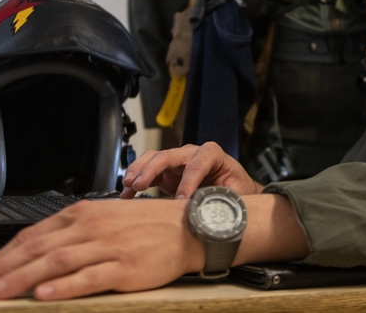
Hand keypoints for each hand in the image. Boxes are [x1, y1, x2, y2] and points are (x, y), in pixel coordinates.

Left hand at [0, 197, 200, 299]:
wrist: (186, 228)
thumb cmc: (148, 226)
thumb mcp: (106, 219)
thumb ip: (74, 233)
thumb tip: (40, 251)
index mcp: (84, 213)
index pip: (34, 234)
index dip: (4, 255)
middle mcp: (91, 227)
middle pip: (38, 249)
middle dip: (4, 269)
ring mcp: (107, 247)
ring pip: (56, 263)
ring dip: (23, 278)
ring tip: (0, 293)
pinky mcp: (124, 267)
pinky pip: (88, 277)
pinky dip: (64, 286)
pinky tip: (45, 294)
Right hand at [120, 142, 262, 198]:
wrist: (236, 189)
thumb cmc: (238, 189)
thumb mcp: (237, 193)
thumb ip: (224, 199)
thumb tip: (210, 211)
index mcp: (213, 154)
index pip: (197, 164)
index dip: (187, 181)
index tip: (180, 199)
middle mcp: (193, 154)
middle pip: (168, 155)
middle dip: (151, 169)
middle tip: (138, 185)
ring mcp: (178, 162)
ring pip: (154, 159)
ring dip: (139, 170)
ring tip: (127, 186)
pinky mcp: (168, 173)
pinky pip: (149, 172)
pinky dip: (136, 181)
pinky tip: (126, 193)